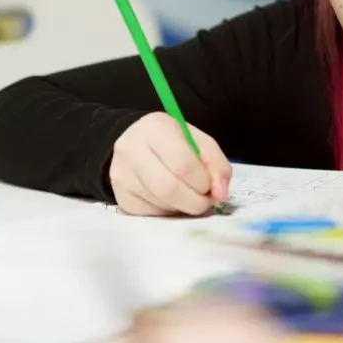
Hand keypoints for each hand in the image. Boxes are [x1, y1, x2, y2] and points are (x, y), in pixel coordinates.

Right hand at [109, 113, 231, 216]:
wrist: (134, 144)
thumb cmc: (172, 142)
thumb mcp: (198, 142)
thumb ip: (216, 164)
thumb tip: (221, 194)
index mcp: (155, 129)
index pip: (182, 164)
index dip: (203, 182)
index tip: (211, 186)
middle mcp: (132, 151)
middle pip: (168, 189)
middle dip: (195, 201)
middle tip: (205, 200)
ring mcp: (122, 176)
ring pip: (161, 204)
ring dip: (183, 207)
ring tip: (188, 196)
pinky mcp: (121, 198)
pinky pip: (152, 214)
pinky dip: (169, 212)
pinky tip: (171, 200)